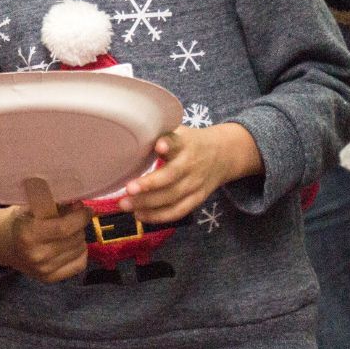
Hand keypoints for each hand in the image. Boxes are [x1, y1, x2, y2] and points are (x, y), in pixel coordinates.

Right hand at [0, 203, 89, 282]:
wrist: (6, 244)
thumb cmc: (22, 220)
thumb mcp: (34, 205)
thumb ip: (57, 205)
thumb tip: (80, 206)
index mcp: (28, 234)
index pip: (64, 228)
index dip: (80, 217)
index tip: (87, 208)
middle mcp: (36, 256)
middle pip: (74, 238)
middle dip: (79, 225)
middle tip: (74, 218)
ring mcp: (43, 270)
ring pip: (80, 250)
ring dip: (79, 237)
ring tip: (69, 231)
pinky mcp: (50, 279)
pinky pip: (79, 264)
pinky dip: (80, 252)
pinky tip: (71, 245)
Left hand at [119, 124, 262, 224]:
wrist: (223, 154)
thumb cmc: (190, 142)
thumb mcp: (180, 132)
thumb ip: (160, 134)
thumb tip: (132, 136)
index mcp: (185, 144)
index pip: (177, 143)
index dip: (168, 144)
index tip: (158, 145)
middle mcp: (191, 164)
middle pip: (171, 176)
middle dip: (149, 184)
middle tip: (128, 189)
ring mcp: (195, 184)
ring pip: (172, 197)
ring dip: (147, 204)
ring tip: (126, 205)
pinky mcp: (197, 199)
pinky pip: (177, 211)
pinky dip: (158, 216)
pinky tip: (140, 215)